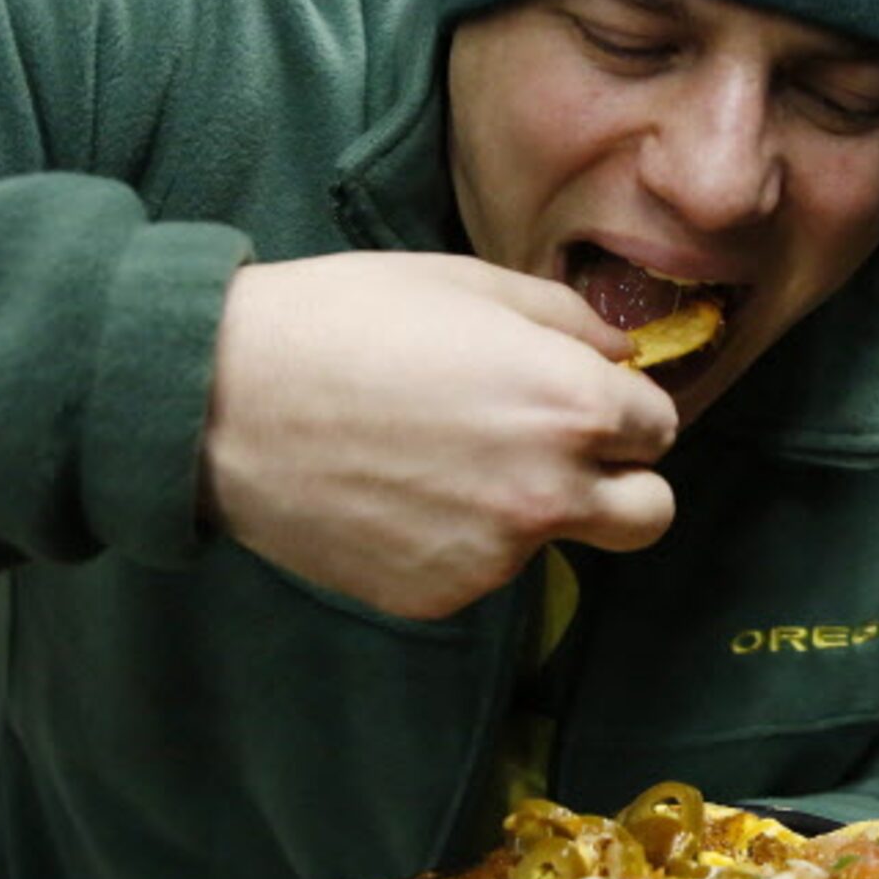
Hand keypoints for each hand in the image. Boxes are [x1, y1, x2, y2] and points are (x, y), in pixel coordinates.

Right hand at [201, 254, 680, 619]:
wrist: (221, 401)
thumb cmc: (343, 320)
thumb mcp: (469, 282)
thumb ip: (568, 321)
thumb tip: (623, 354)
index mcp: (571, 404)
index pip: (658, 427)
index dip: (623, 409)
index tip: (584, 399)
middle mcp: (549, 491)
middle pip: (650, 515)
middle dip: (623, 483)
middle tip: (561, 452)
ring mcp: (495, 555)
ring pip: (559, 543)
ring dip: (529, 510)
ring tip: (442, 458)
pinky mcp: (440, 596)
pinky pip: (483, 572)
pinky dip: (461, 542)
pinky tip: (401, 493)